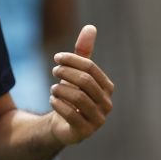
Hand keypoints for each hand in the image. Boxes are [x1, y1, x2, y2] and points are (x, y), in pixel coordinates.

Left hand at [48, 25, 113, 145]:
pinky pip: (70, 114)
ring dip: (60, 89)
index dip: (72, 60)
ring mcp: (97, 120)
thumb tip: (90, 27)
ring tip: (53, 87)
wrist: (63, 124)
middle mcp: (106, 105)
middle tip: (54, 70)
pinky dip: (58, 103)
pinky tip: (53, 100)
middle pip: (84, 81)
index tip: (57, 57)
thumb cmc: (72, 94)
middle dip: (65, 73)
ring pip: (77, 98)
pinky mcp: (84, 132)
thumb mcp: (76, 72)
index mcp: (107, 88)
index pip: (90, 68)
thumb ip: (83, 51)